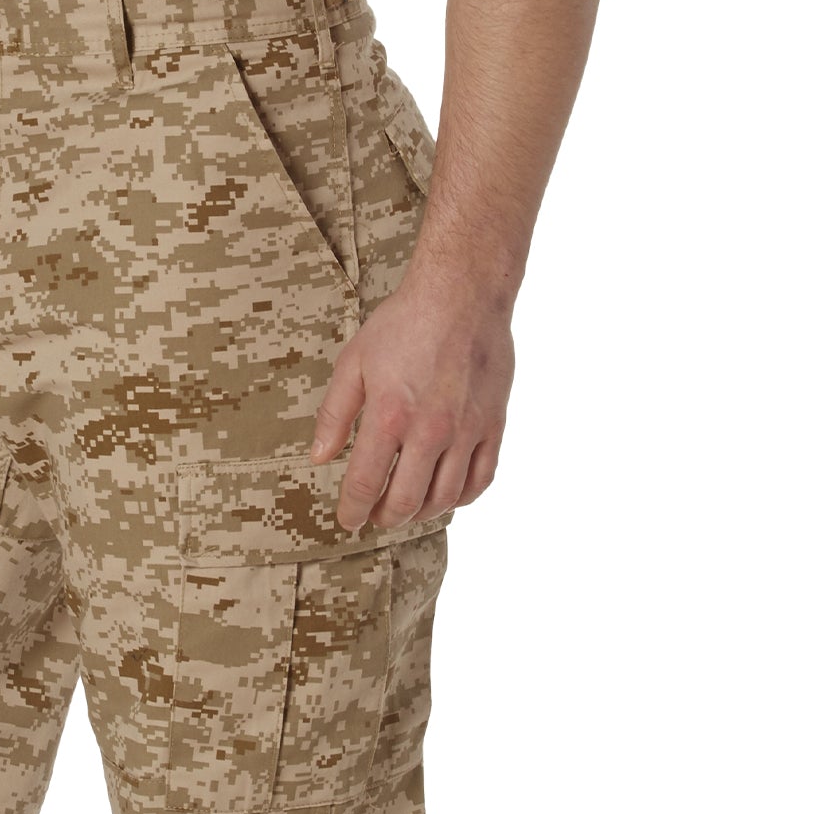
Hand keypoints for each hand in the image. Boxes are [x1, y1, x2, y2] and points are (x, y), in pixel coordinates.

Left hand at [311, 268, 515, 531]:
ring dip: (421, 514)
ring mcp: (466, 430)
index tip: (347, 520)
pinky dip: (462, 498)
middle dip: (385, 518)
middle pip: (405, 502)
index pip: (366, 484)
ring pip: (444, 498)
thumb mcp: (354, 363)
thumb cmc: (405, 323)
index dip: (353, 510)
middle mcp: (430, 430)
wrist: (463, 293)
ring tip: (406, 510)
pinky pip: (481, 479)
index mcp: (389, 415)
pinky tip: (445, 496)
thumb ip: (334, 415)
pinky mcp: (493, 424)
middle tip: (375, 517)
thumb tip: (320, 458)